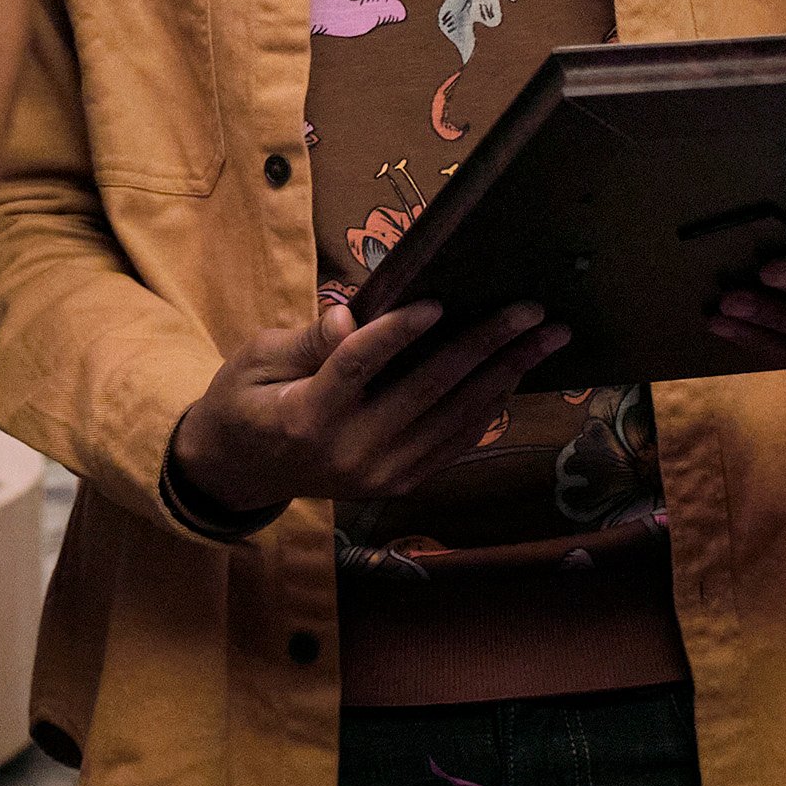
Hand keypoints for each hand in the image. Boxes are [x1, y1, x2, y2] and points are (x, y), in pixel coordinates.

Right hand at [166, 299, 568, 517]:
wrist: (240, 473)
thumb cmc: (244, 402)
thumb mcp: (255, 360)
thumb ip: (306, 340)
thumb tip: (352, 314)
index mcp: (306, 417)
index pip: (358, 366)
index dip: (398, 333)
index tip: (439, 301)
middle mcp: (351, 452)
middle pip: (426, 390)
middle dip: (483, 345)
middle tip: (529, 310)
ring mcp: (380, 474)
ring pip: (453, 418)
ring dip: (504, 374)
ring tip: (545, 338)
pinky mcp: (399, 484)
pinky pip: (453, 443)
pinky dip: (488, 408)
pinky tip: (515, 374)